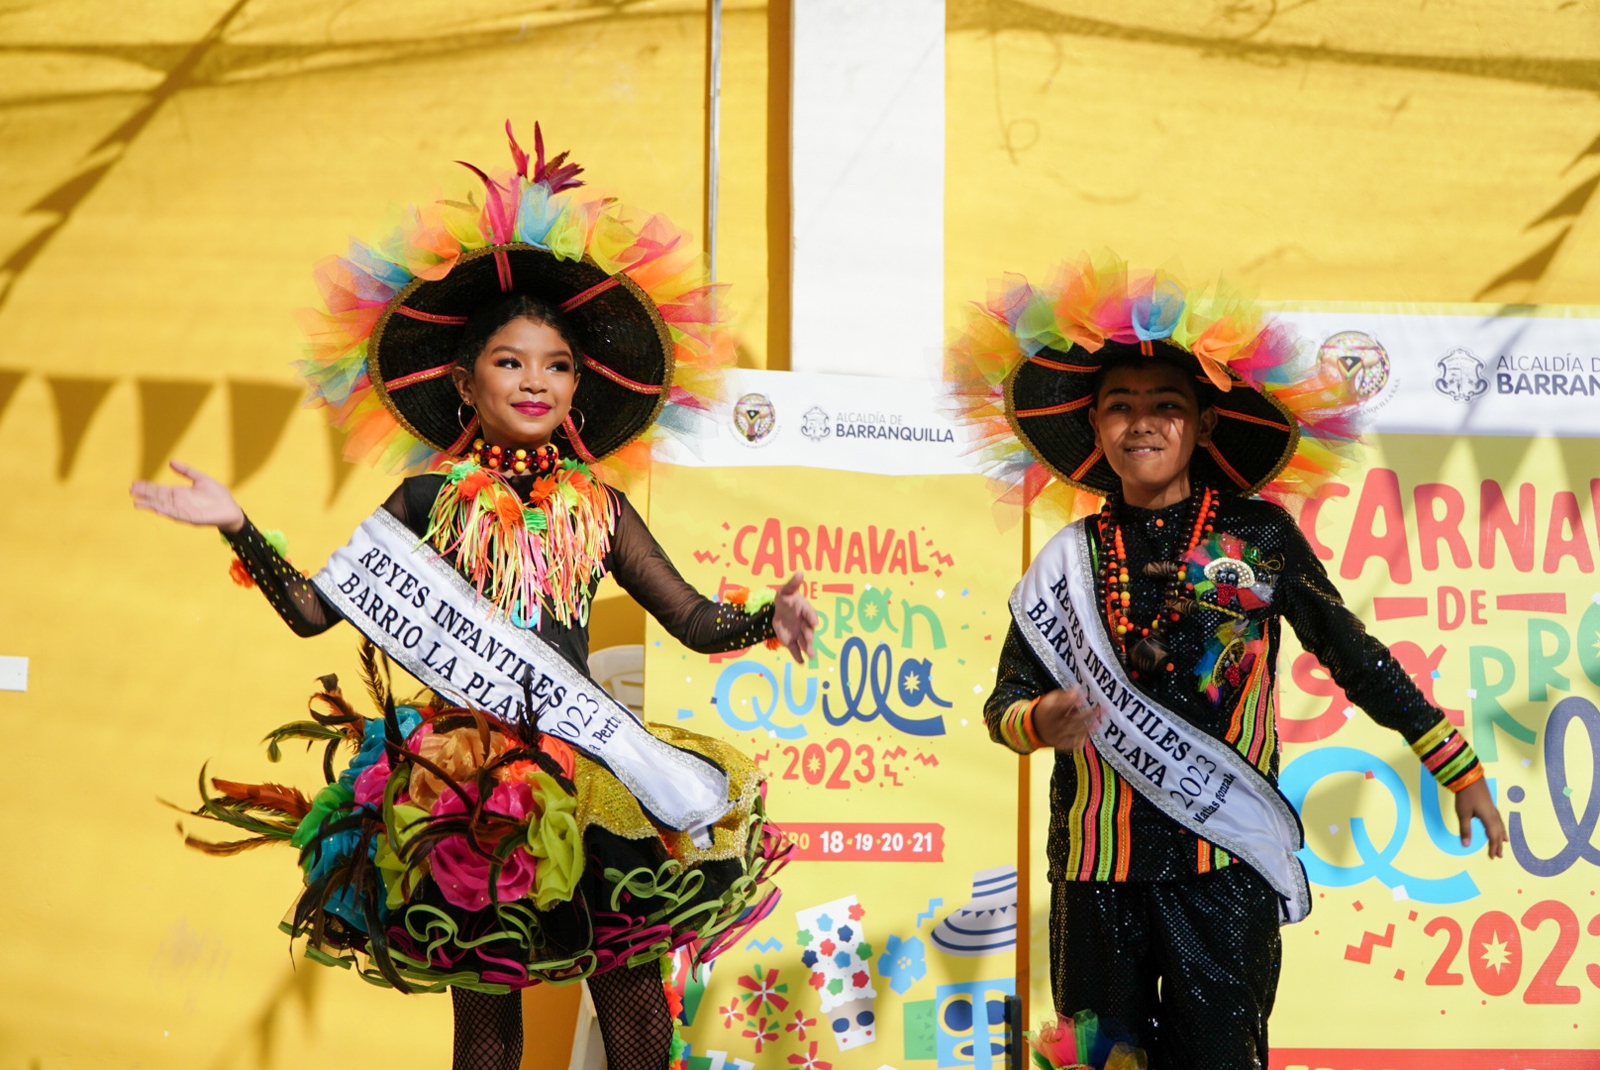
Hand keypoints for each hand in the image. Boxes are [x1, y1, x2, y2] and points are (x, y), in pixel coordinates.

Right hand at [130, 461, 244, 531]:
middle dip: (145, 494)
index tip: (134, 483)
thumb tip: (170, 462)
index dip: (147, 487)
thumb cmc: (217, 495)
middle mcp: (179, 502)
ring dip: (151, 505)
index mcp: (180, 493)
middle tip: (131, 490)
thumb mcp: (201, 479)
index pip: (159, 490)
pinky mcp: (191, 518)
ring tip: (137, 503)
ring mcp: (183, 511)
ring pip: (164, 507)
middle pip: (158, 498)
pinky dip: (167, 512)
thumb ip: (186, 471)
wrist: (231, 509)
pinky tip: (157, 509)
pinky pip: (176, 515)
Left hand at [772, 572, 818, 664]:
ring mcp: (799, 633)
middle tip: (811, 642)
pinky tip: (801, 662)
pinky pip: (795, 649)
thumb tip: (800, 573)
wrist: (780, 610)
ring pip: (804, 642)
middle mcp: (804, 623)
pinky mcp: (791, 640)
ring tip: (811, 656)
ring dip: (807, 649)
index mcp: (804, 610)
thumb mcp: (786, 590)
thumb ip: (792, 584)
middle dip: (809, 636)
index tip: (814, 623)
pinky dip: (798, 656)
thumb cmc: (786, 598)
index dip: (811, 618)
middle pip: (808, 630)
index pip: (809, 614)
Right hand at [1032, 687, 1103, 751]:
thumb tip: (1078, 688)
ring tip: (1098, 723)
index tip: (1085, 696)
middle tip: (1100, 709)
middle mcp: (1052, 724)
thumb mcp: (1050, 700)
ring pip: (1072, 732)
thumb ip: (1064, 695)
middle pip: (1070, 719)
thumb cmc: (1046, 710)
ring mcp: (1055, 735)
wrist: (1034, 728)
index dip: (1072, 701)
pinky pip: (1070, 744)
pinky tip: (1088, 737)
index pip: (1061, 705)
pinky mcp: (1058, 744)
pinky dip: (1078, 741)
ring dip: (1086, 728)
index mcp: (1048, 711)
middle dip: (1087, 714)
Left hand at [1454, 777, 1507, 858]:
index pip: (1492, 836)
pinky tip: (1498, 825)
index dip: (1492, 846)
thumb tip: (1466, 845)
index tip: (1492, 857)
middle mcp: (1493, 814)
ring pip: (1500, 825)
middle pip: (1498, 832)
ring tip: (1505, 842)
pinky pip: (1498, 819)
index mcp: (1488, 818)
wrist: (1469, 777)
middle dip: (1498, 844)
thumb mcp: (1463, 814)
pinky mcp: (1489, 804)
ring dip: (1501, 835)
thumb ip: (1465, 830)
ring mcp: (1492, 808)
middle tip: (1500, 855)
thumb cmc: (1465, 796)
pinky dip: (1500, 826)